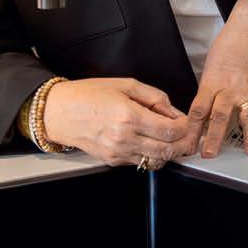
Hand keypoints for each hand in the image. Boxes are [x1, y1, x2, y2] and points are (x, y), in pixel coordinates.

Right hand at [42, 77, 186, 165]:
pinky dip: (151, 155)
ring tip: (171, 139)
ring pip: (156, 161)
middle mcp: (124, 138)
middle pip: (168, 150)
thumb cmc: (88, 94)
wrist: (59, 112)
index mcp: (129, 116)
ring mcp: (118, 153)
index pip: (170, 131)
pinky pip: (140, 163)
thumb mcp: (125, 85)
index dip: (185, 127)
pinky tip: (151, 142)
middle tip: (188, 134)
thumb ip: (154, 97)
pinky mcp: (112, 161)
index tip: (187, 121)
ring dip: (169, 152)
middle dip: (183, 143)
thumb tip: (174, 111)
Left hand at [176, 0, 247, 158]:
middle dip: (214, 138)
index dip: (191, 130)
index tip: (187, 147)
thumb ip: (207, 93)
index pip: (199, 110)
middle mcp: (231, 88)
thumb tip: (201, 119)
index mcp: (213, 82)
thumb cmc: (229, 47)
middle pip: (220, 116)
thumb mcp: (210, 68)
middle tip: (210, 154)